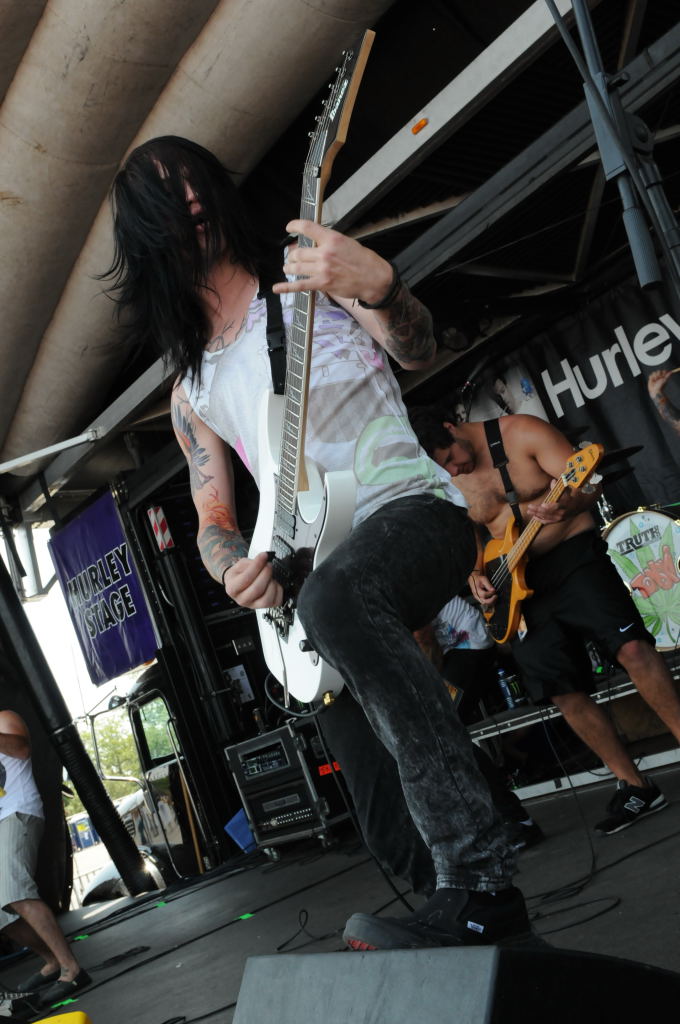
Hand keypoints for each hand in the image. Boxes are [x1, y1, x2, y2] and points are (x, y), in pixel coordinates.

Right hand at [223, 552, 282, 608]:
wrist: (239, 583)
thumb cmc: (240, 574)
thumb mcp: (241, 564)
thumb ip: (252, 562)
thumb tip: (264, 559)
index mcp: (232, 588)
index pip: (246, 578)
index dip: (257, 565)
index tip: (264, 556)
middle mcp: (242, 599)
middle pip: (257, 589)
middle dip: (266, 574)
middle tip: (268, 565)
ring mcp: (253, 605)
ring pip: (266, 600)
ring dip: (272, 585)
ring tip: (270, 576)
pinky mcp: (264, 607)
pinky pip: (275, 602)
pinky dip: (278, 591)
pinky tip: (274, 584)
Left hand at [273, 220, 392, 302]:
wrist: (374, 279)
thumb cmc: (363, 260)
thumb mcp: (346, 242)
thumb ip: (328, 242)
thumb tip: (313, 243)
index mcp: (332, 239)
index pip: (307, 228)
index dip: (294, 226)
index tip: (289, 227)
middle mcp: (325, 253)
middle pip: (298, 252)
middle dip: (293, 255)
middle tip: (294, 257)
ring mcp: (322, 270)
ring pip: (296, 267)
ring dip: (290, 267)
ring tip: (289, 268)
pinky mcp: (322, 284)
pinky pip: (300, 285)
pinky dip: (286, 287)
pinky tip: (277, 288)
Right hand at [469, 571, 496, 607]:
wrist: (474, 578)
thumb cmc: (478, 578)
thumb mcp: (484, 579)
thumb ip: (488, 585)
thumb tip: (493, 590)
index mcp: (476, 591)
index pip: (484, 595)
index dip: (490, 593)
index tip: (494, 590)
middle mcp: (477, 596)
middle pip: (484, 602)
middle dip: (492, 600)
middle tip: (496, 596)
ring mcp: (478, 598)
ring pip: (485, 604)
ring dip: (491, 602)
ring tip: (495, 597)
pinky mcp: (480, 599)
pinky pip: (485, 603)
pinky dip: (490, 602)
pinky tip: (493, 598)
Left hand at [526, 481, 570, 522]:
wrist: (578, 506)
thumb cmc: (569, 496)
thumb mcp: (566, 490)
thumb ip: (559, 487)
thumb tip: (553, 481)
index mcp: (565, 504)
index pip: (557, 506)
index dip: (550, 506)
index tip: (543, 505)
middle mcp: (562, 512)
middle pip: (548, 513)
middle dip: (538, 510)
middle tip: (529, 507)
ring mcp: (560, 518)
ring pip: (546, 518)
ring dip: (537, 514)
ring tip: (529, 511)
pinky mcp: (557, 521)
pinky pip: (547, 522)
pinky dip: (540, 519)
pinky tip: (534, 516)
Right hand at [647, 369, 673, 399]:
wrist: (655, 390)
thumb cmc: (661, 386)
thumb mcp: (665, 380)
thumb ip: (667, 375)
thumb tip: (671, 372)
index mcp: (663, 377)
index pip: (663, 371)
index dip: (663, 372)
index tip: (663, 376)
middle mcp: (659, 377)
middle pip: (658, 371)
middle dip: (658, 374)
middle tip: (658, 378)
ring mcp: (655, 378)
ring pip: (654, 372)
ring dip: (654, 376)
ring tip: (655, 380)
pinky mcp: (651, 379)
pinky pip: (650, 375)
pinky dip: (651, 377)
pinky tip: (652, 381)